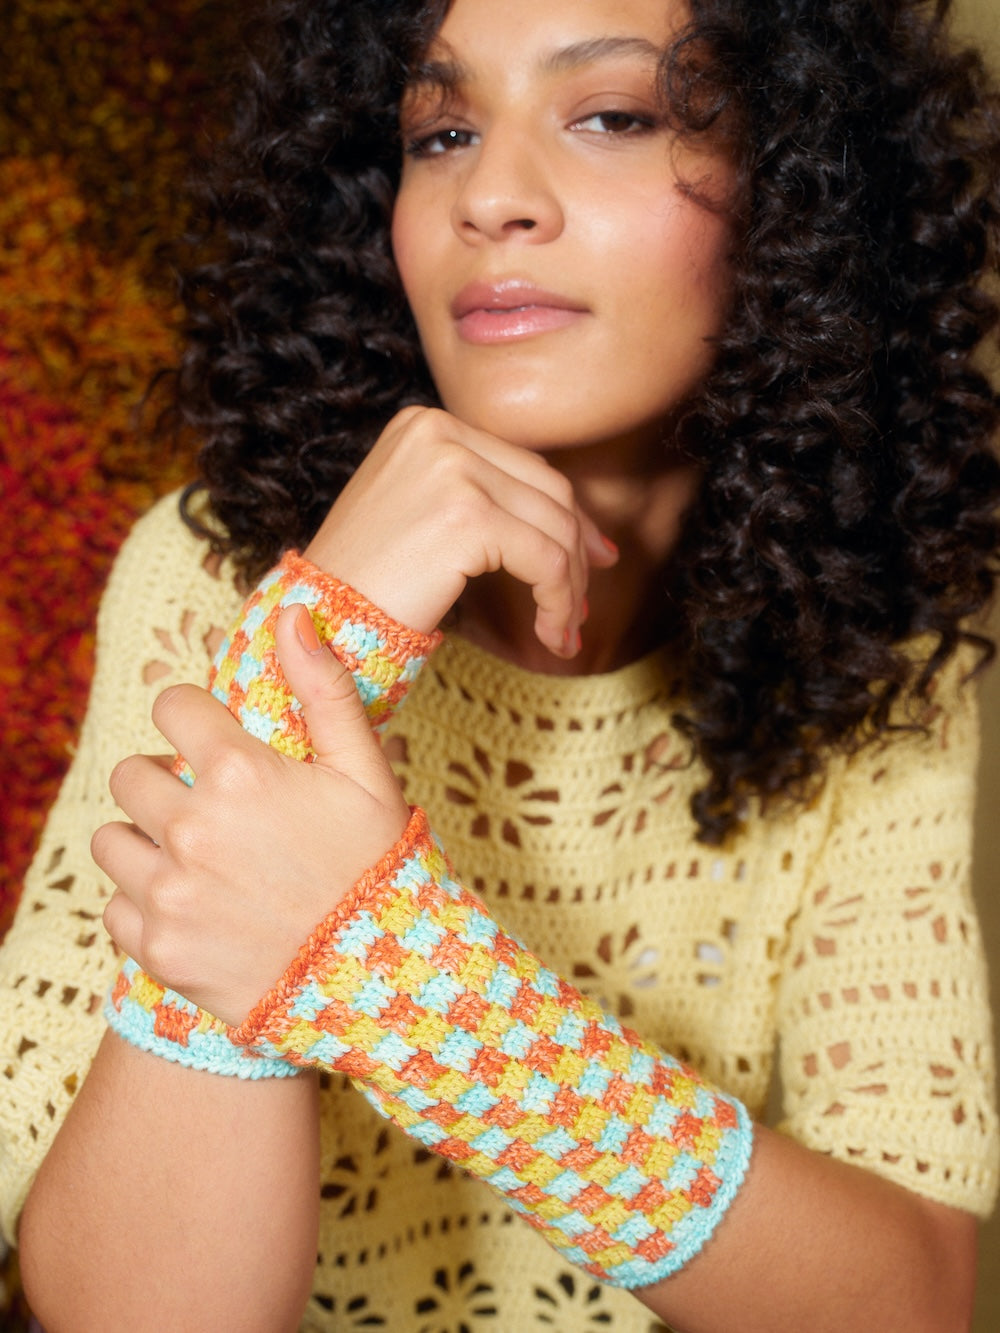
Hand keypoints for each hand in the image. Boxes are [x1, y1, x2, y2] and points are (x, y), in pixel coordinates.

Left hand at [96, 605, 410, 1026]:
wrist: (382, 982)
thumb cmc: (379, 867)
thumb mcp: (366, 771)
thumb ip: (323, 688)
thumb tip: (292, 613)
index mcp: (240, 773)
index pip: (170, 707)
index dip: (194, 718)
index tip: (215, 740)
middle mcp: (192, 829)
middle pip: (131, 772)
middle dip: (165, 779)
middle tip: (211, 806)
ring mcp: (170, 893)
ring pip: (111, 838)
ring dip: (145, 839)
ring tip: (196, 857)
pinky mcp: (159, 949)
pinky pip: (116, 905)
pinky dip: (144, 903)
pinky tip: (195, 905)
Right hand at [306, 406, 617, 657]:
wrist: (317, 620)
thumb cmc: (363, 582)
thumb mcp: (416, 511)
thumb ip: (473, 496)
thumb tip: (560, 517)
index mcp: (426, 424)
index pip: (522, 467)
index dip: (565, 517)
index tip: (587, 560)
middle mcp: (440, 433)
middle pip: (547, 491)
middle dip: (577, 551)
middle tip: (582, 603)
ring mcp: (453, 470)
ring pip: (555, 528)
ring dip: (570, 587)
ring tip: (564, 631)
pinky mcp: (467, 516)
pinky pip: (546, 561)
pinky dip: (559, 602)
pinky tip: (552, 634)